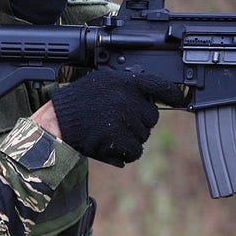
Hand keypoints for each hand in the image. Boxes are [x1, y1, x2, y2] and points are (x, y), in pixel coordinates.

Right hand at [49, 68, 185, 165]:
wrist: (55, 123)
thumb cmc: (74, 104)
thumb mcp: (100, 84)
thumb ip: (124, 88)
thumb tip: (150, 98)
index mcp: (124, 82)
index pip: (158, 85)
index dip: (172, 94)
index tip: (180, 100)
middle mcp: (127, 98)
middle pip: (151, 118)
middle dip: (138, 123)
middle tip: (116, 123)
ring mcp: (124, 118)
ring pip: (143, 136)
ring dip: (130, 139)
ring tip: (108, 134)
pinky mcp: (119, 137)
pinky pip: (135, 151)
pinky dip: (125, 153)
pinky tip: (110, 147)